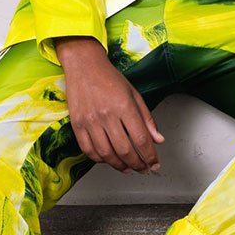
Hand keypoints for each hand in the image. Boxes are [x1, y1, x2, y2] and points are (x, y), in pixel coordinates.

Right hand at [56, 37, 164, 172]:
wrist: (83, 65)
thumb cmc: (109, 77)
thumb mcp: (134, 94)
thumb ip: (147, 119)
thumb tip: (158, 140)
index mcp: (124, 106)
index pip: (141, 139)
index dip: (150, 156)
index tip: (154, 163)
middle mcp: (107, 115)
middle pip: (125, 150)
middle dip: (137, 165)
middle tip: (143, 169)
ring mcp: (90, 121)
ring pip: (106, 154)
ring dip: (119, 166)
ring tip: (127, 168)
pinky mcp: (77, 124)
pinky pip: (88, 150)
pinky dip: (99, 159)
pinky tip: (108, 159)